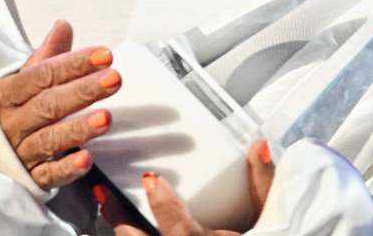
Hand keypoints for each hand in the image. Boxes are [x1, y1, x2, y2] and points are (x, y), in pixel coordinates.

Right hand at [0, 19, 121, 188]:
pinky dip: (66, 168)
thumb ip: (47, 56)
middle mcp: (11, 122)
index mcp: (7, 93)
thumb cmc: (13, 108)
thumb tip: (63, 25)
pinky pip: (48, 175)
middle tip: (114, 78)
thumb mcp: (23, 79)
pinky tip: (87, 159)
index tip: (105, 55)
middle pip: (48, 105)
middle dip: (83, 91)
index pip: (42, 76)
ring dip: (78, 129)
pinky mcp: (29, 178)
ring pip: (49, 139)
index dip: (73, 64)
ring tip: (106, 117)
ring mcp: (19, 151)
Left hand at [96, 139, 275, 234]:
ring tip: (105, 200)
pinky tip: (120, 220)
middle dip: (118, 217)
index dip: (163, 206)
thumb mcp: (269, 216)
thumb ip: (263, 183)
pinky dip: (129, 234)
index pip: (179, 231)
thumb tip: (259, 145)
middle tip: (103, 189)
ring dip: (117, 225)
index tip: (151, 179)